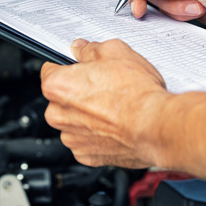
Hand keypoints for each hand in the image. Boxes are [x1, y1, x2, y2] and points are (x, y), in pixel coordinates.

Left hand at [40, 38, 167, 167]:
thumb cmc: (137, 94)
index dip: (68, 67)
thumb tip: (82, 49)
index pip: (49, 70)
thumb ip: (91, 49)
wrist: (155, 127)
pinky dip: (97, 135)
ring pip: (73, 121)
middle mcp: (57, 114)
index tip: (79, 69)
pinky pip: (86, 141)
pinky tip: (115, 125)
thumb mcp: (115, 52)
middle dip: (78, 93)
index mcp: (57, 86)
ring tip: (113, 108)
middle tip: (104, 87)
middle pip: (61, 98)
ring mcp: (71, 137)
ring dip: (87, 116)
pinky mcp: (85, 156)